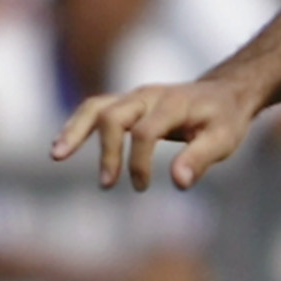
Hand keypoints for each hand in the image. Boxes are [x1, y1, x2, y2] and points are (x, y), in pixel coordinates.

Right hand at [52, 77, 261, 190]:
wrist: (224, 93)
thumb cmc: (224, 119)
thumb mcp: (223, 139)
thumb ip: (201, 158)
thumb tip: (179, 183)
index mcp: (173, 104)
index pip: (146, 132)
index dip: (139, 161)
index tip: (142, 187)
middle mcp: (148, 96)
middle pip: (113, 115)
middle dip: (106, 150)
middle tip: (107, 184)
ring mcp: (134, 97)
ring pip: (96, 107)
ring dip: (75, 130)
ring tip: (57, 155)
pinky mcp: (126, 103)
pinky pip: (95, 109)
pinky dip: (77, 126)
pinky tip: (62, 147)